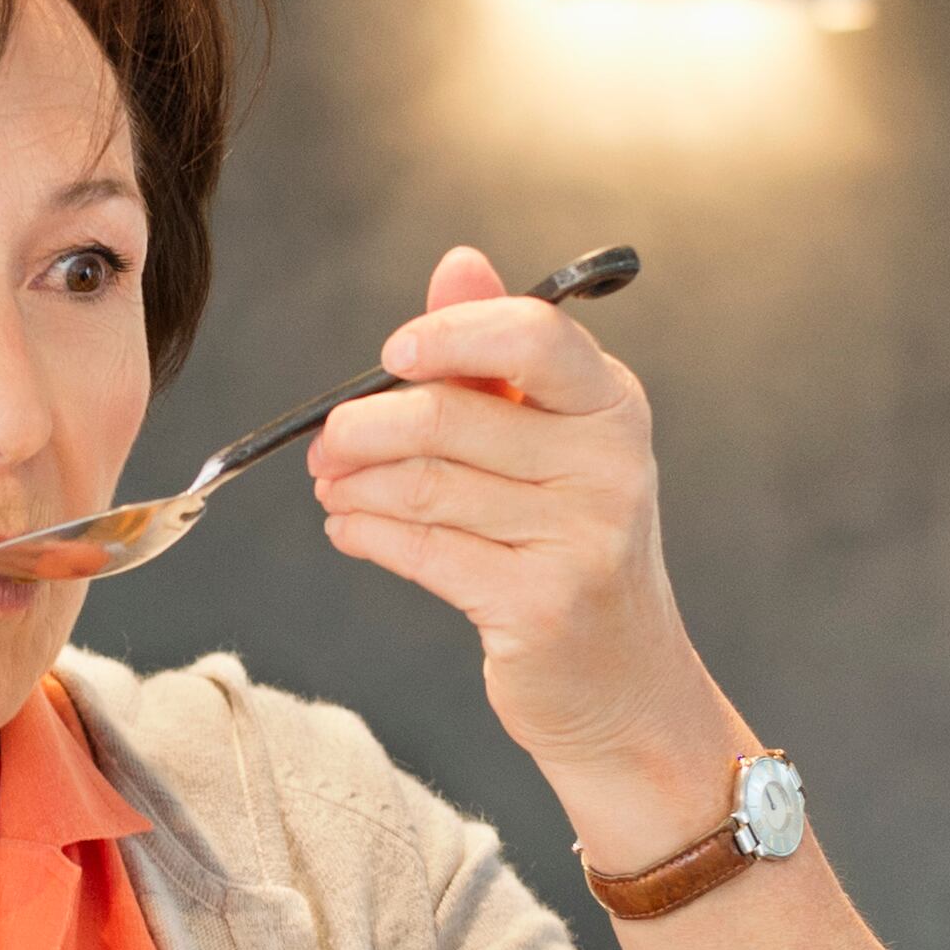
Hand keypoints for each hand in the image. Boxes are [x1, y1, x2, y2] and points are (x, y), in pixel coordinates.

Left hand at [306, 245, 726, 795]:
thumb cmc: (571, 547)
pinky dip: (366, 533)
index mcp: (614, 406)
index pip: (532, 336)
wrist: (624, 686)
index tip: (393, 353)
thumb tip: (458, 263)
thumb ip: (500, 352)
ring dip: (354, 484)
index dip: (449, 335)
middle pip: (449, 416)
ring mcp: (582, 540)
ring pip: (423, 485)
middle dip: (362, 426)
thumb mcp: (554, 442)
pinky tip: (351, 528)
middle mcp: (611, 466)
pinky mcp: (541, 606)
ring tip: (331, 487)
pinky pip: (421, 549)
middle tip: (325, 443)